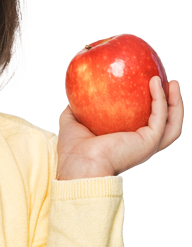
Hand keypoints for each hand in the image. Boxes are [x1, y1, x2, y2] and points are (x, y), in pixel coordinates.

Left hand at [57, 77, 183, 179]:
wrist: (79, 164)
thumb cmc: (73, 152)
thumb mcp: (72, 122)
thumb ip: (75, 109)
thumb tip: (75, 96)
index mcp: (124, 142)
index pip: (144, 124)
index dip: (150, 107)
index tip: (148, 87)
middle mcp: (138, 145)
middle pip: (164, 124)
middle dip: (170, 103)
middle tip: (166, 82)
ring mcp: (146, 144)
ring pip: (170, 122)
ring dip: (174, 102)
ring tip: (171, 82)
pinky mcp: (148, 141)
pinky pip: (160, 116)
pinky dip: (161, 99)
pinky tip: (155, 83)